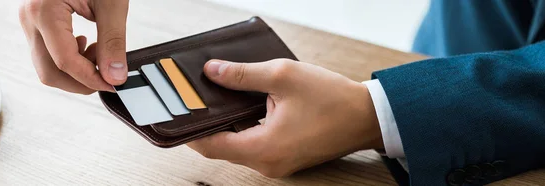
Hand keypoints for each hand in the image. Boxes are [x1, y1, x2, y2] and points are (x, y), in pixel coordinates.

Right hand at [19, 0, 129, 93]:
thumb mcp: (111, 4)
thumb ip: (114, 41)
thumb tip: (116, 75)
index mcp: (44, 11)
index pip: (64, 62)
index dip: (91, 79)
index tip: (113, 84)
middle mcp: (30, 18)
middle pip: (49, 72)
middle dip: (81, 82)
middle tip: (108, 76)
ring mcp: (29, 21)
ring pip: (46, 66)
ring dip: (76, 71)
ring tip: (100, 53)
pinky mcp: (36, 23)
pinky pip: (48, 53)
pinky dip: (70, 59)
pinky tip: (89, 46)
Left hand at [187, 59, 382, 177]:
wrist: (367, 117)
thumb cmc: (332, 98)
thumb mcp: (283, 77)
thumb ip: (243, 75)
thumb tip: (212, 72)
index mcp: (263, 148)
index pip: (210, 145)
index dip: (190, 128)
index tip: (178, 112)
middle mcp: (267, 163)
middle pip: (221, 147)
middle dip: (207, 124)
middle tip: (198, 98)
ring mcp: (277, 163)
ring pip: (238, 146)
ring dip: (228, 124)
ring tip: (220, 97)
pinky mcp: (286, 158)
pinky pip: (255, 146)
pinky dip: (245, 128)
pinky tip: (246, 105)